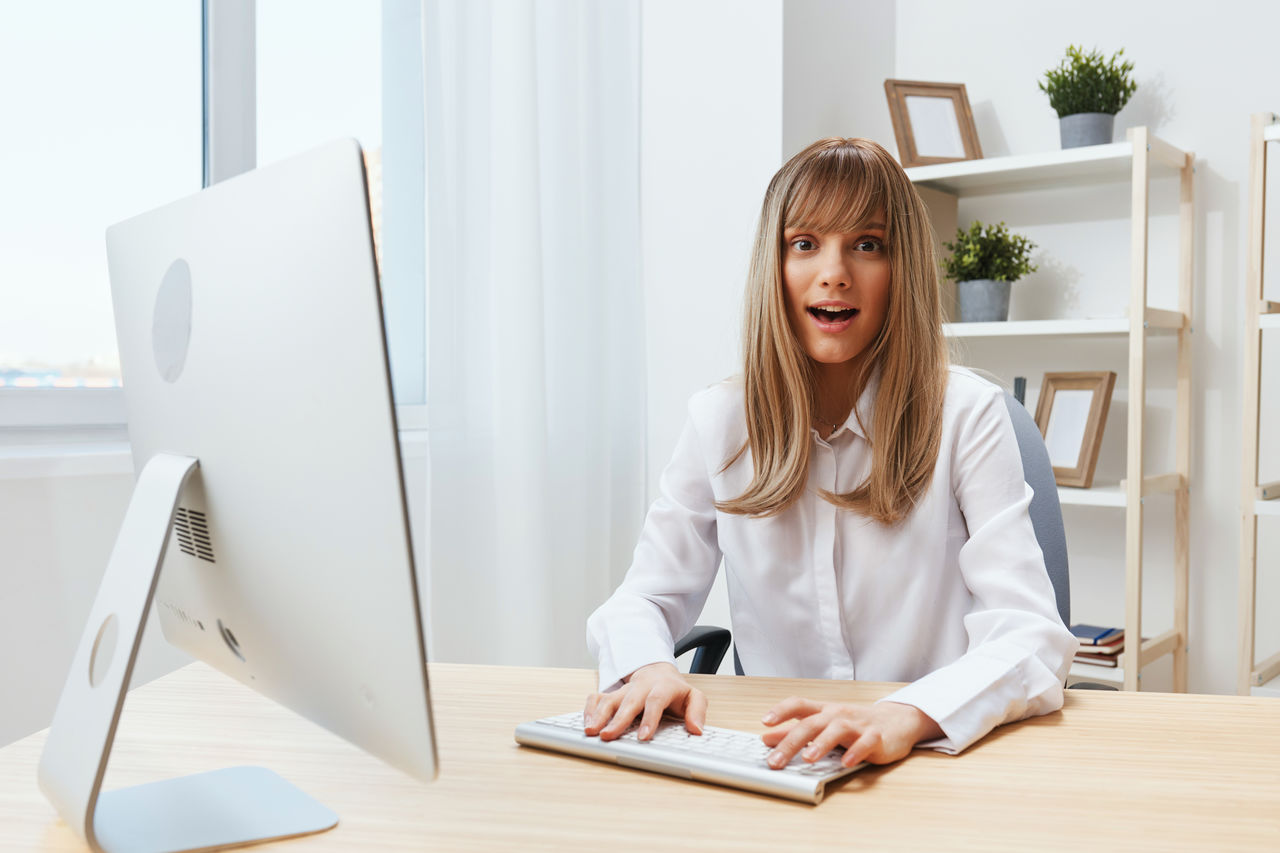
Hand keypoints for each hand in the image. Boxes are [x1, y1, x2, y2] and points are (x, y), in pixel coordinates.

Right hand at [583, 662, 707, 741]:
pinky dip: (589, 709)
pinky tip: (586, 723)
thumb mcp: (693, 697)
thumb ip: (698, 711)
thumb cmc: (674, 690)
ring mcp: (625, 689)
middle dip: (617, 720)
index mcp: (663, 687)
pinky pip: (597, 697)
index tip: (643, 737)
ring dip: (598, 715)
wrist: (658, 673)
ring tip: (590, 732)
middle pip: (628, 701)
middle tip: (607, 736)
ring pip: (609, 699)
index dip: (649, 718)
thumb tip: (697, 729)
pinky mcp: (612, 692)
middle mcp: (641, 686)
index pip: (655, 700)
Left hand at [759, 698, 942, 768]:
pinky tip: (847, 763)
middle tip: (775, 760)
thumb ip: (795, 731)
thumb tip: (766, 737)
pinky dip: (856, 752)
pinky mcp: (876, 738)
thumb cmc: (856, 723)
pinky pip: (866, 743)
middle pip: (812, 723)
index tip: (765, 722)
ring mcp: (858, 725)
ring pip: (837, 729)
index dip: (781, 711)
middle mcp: (838, 715)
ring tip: (808, 759)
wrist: (897, 721)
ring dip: (821, 744)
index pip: (799, 704)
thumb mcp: (824, 725)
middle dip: (791, 741)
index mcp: (824, 711)